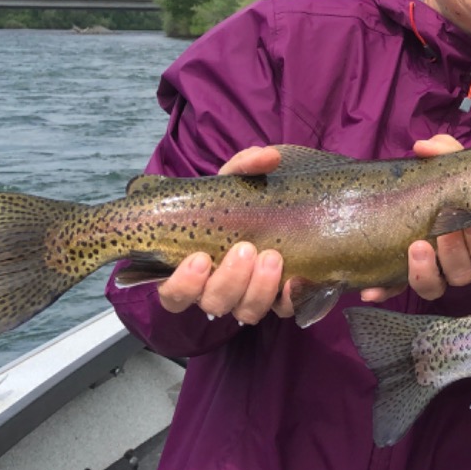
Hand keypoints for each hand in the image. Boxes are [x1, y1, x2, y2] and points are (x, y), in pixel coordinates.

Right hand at [156, 145, 291, 322]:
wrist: (291, 210)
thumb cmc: (247, 200)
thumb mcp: (240, 180)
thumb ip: (246, 165)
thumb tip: (267, 157)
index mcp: (194, 269)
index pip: (174, 294)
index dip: (182, 285)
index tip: (199, 258)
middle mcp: (218, 289)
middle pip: (213, 303)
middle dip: (228, 280)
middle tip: (245, 249)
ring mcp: (249, 297)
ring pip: (245, 312)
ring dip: (257, 289)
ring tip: (272, 258)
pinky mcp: (281, 299)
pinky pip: (283, 311)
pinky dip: (289, 299)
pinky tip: (296, 280)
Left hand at [364, 135, 470, 302]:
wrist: (409, 194)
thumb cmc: (442, 185)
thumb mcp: (449, 166)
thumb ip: (444, 151)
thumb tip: (423, 147)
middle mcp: (458, 263)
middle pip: (465, 274)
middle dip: (456, 255)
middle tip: (445, 230)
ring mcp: (430, 273)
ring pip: (435, 287)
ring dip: (426, 271)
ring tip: (416, 246)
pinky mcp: (402, 278)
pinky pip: (395, 291)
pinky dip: (383, 291)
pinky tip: (370, 290)